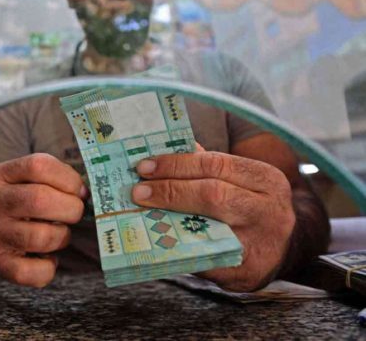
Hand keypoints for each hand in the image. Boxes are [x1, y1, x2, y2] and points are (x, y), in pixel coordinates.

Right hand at [0, 154, 84, 287]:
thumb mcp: (20, 176)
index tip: (79, 190)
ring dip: (62, 236)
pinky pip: (31, 272)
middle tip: (73, 212)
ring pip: (41, 237)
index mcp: (2, 174)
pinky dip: (48, 268)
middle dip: (71, 208)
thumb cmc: (10, 198)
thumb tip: (84, 194)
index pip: (39, 166)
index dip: (68, 178)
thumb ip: (51, 176)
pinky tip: (47, 257)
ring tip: (58, 233)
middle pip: (41, 200)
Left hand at [131, 149, 295, 291]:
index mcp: (264, 178)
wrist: (287, 249)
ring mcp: (262, 243)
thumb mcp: (242, 181)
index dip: (176, 164)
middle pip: (212, 193)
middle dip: (170, 190)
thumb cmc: (252, 206)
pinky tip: (159, 241)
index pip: (214, 163)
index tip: (145, 166)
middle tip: (138, 191)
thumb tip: (163, 153)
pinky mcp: (249, 273)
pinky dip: (180, 249)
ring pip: (210, 227)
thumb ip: (208, 167)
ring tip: (142, 213)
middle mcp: (268, 209)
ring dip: (170, 218)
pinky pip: (207, 259)